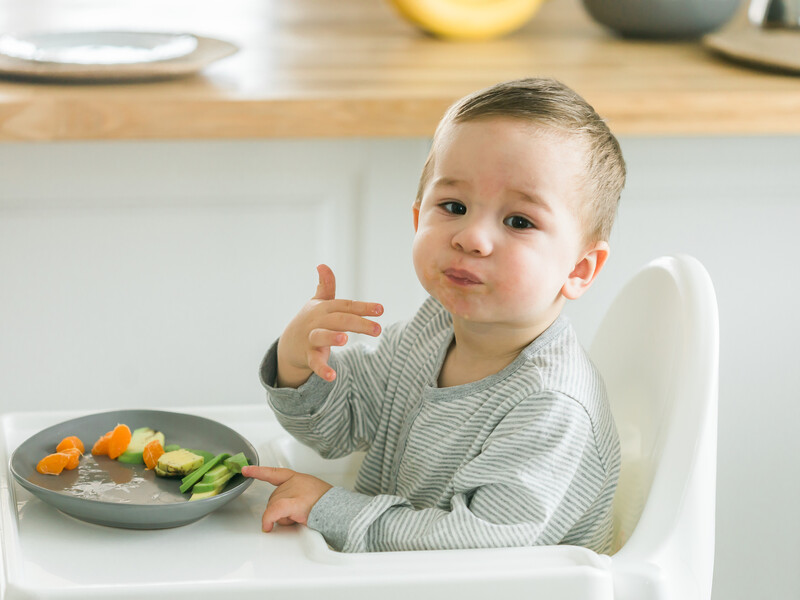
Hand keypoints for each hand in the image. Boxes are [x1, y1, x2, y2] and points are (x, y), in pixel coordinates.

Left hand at [242, 466, 332, 531]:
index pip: (274, 473)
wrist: (340, 510)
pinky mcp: (295, 503)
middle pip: (272, 498)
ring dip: (281, 518)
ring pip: (273, 507)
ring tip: (299, 519)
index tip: (245, 469)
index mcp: (298, 478)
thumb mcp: (310, 494)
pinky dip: (269, 519)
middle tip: (296, 516)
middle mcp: (294, 482)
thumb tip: (280, 513)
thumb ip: (294, 498)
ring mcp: (294, 492)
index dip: (258, 471)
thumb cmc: (328, 505)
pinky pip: (274, 511)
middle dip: (278, 511)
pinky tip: (268, 526)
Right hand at [277, 264, 382, 386]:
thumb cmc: (311, 321)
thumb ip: (326, 286)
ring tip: (346, 339)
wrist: (288, 344)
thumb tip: (322, 264)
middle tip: (378, 329)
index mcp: (324, 308)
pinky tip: (333, 376)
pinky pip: (315, 363)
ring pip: (321, 337)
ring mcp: (311, 338)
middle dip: (358, 323)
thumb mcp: (317, 303)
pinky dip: (323, 370)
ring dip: (332, 337)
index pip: (346, 306)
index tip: (380, 309)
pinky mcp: (308, 356)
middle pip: (339, 320)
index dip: (363, 307)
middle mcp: (317, 321)